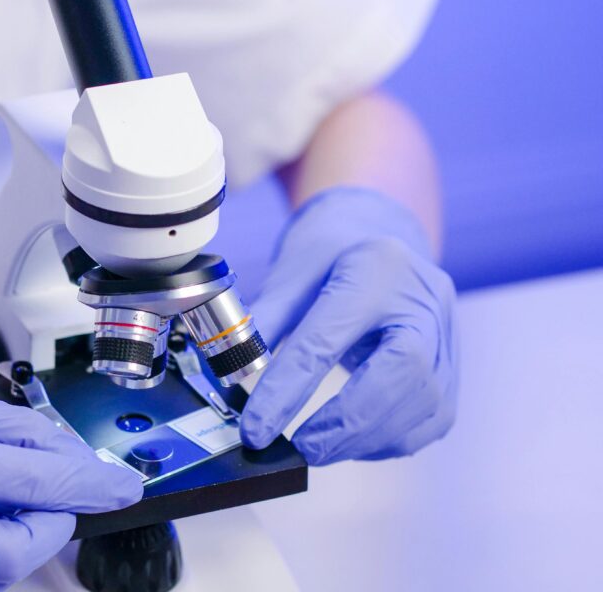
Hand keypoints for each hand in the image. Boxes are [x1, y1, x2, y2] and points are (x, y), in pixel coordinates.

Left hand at [240, 187, 456, 464]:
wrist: (378, 237)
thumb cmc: (329, 257)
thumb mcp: (288, 275)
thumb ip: (261, 323)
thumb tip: (231, 376)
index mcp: (375, 266)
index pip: (327, 338)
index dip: (287, 390)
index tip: (256, 429)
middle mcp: (423, 298)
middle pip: (400, 371)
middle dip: (346, 423)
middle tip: (301, 448)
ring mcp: (448, 332)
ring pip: (424, 402)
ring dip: (367, 439)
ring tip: (319, 448)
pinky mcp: (453, 365)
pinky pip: (432, 418)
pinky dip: (389, 440)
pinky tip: (353, 442)